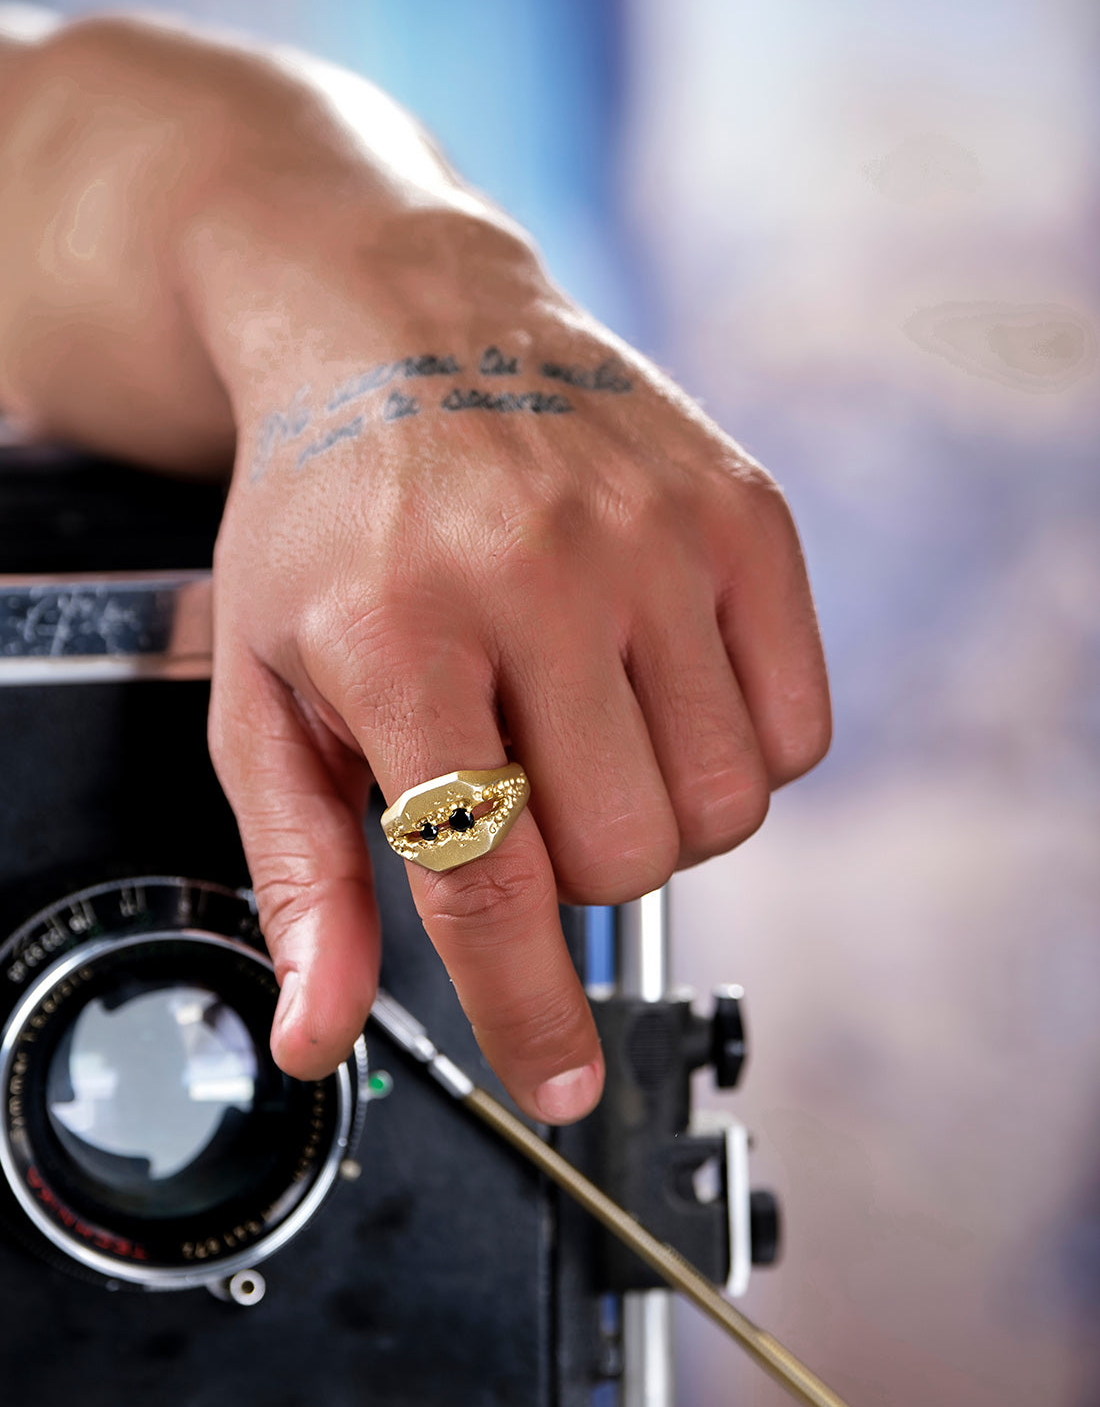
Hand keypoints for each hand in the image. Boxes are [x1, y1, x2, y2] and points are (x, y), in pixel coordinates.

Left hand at [205, 213, 829, 1122]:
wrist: (401, 325)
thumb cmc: (325, 524)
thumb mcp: (266, 695)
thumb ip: (301, 877)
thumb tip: (321, 1033)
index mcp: (397, 633)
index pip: (486, 880)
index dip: (525, 1010)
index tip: (558, 1081)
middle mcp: (539, 575)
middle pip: (624, 857)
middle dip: (569, 869)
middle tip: (519, 787)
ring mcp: (658, 537)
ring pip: (722, 809)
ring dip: (654, 816)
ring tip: (585, 734)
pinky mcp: (745, 515)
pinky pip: (797, 730)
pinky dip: (737, 754)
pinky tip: (659, 693)